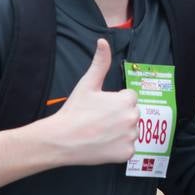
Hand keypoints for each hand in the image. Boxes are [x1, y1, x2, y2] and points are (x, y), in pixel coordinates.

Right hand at [48, 38, 138, 164]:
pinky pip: (127, 149)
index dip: (114, 102)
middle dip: (119, 116)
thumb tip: (103, 41)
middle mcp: (133, 118)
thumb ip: (100, 62)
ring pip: (130, 131)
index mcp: (127, 100)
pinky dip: (117, 148)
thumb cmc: (74, 111)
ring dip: (119, 132)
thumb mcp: (87, 84)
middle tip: (98, 121)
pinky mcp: (126, 154)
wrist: (61, 140)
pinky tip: (102, 144)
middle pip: (132, 114)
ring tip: (99, 132)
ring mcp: (131, 138)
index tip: (100, 108)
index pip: (129, 98)